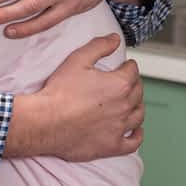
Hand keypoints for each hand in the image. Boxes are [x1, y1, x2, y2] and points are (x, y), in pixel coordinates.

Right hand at [4, 34, 143, 159]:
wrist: (46, 121)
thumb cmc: (60, 92)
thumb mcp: (78, 59)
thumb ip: (99, 46)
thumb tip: (115, 39)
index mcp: (120, 84)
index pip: (133, 71)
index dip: (128, 66)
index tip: (125, 66)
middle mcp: (124, 106)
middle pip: (138, 92)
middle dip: (134, 84)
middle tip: (127, 81)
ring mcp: (120, 128)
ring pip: (138, 115)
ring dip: (137, 106)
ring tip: (131, 103)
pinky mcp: (112, 146)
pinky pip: (134, 142)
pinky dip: (137, 135)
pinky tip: (135, 130)